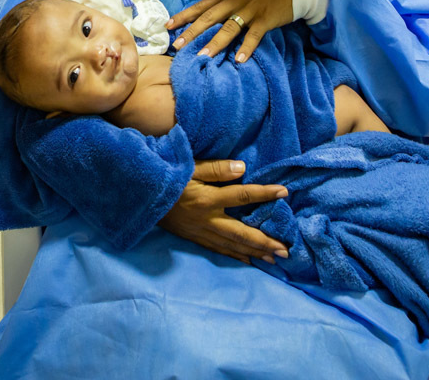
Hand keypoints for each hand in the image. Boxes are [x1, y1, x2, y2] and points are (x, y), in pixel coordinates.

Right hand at [158, 159, 289, 263]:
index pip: (243, 195)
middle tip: (286, 250)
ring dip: (254, 253)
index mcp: (208, 199)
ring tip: (274, 259)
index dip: (264, 193)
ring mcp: (201, 232)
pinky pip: (218, 250)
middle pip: (241, 232)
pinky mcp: (194, 238)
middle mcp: (207, 219)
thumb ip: (216, 169)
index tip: (284, 192)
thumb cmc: (167, 177)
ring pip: (232, 245)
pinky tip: (249, 261)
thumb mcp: (189, 167)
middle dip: (265, 242)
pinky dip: (235, 256)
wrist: (142, 197)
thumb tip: (243, 168)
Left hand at [168, 0, 293, 62]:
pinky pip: (254, 35)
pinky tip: (239, 59)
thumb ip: (224, 6)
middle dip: (192, 32)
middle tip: (178, 46)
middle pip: (210, 17)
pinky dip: (247, 47)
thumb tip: (205, 21)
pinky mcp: (266, 18)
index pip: (201, 6)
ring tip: (203, 56)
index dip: (184, 16)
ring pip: (229, 27)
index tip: (168, 26)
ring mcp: (250, 10)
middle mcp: (235, 1)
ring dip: (215, 42)